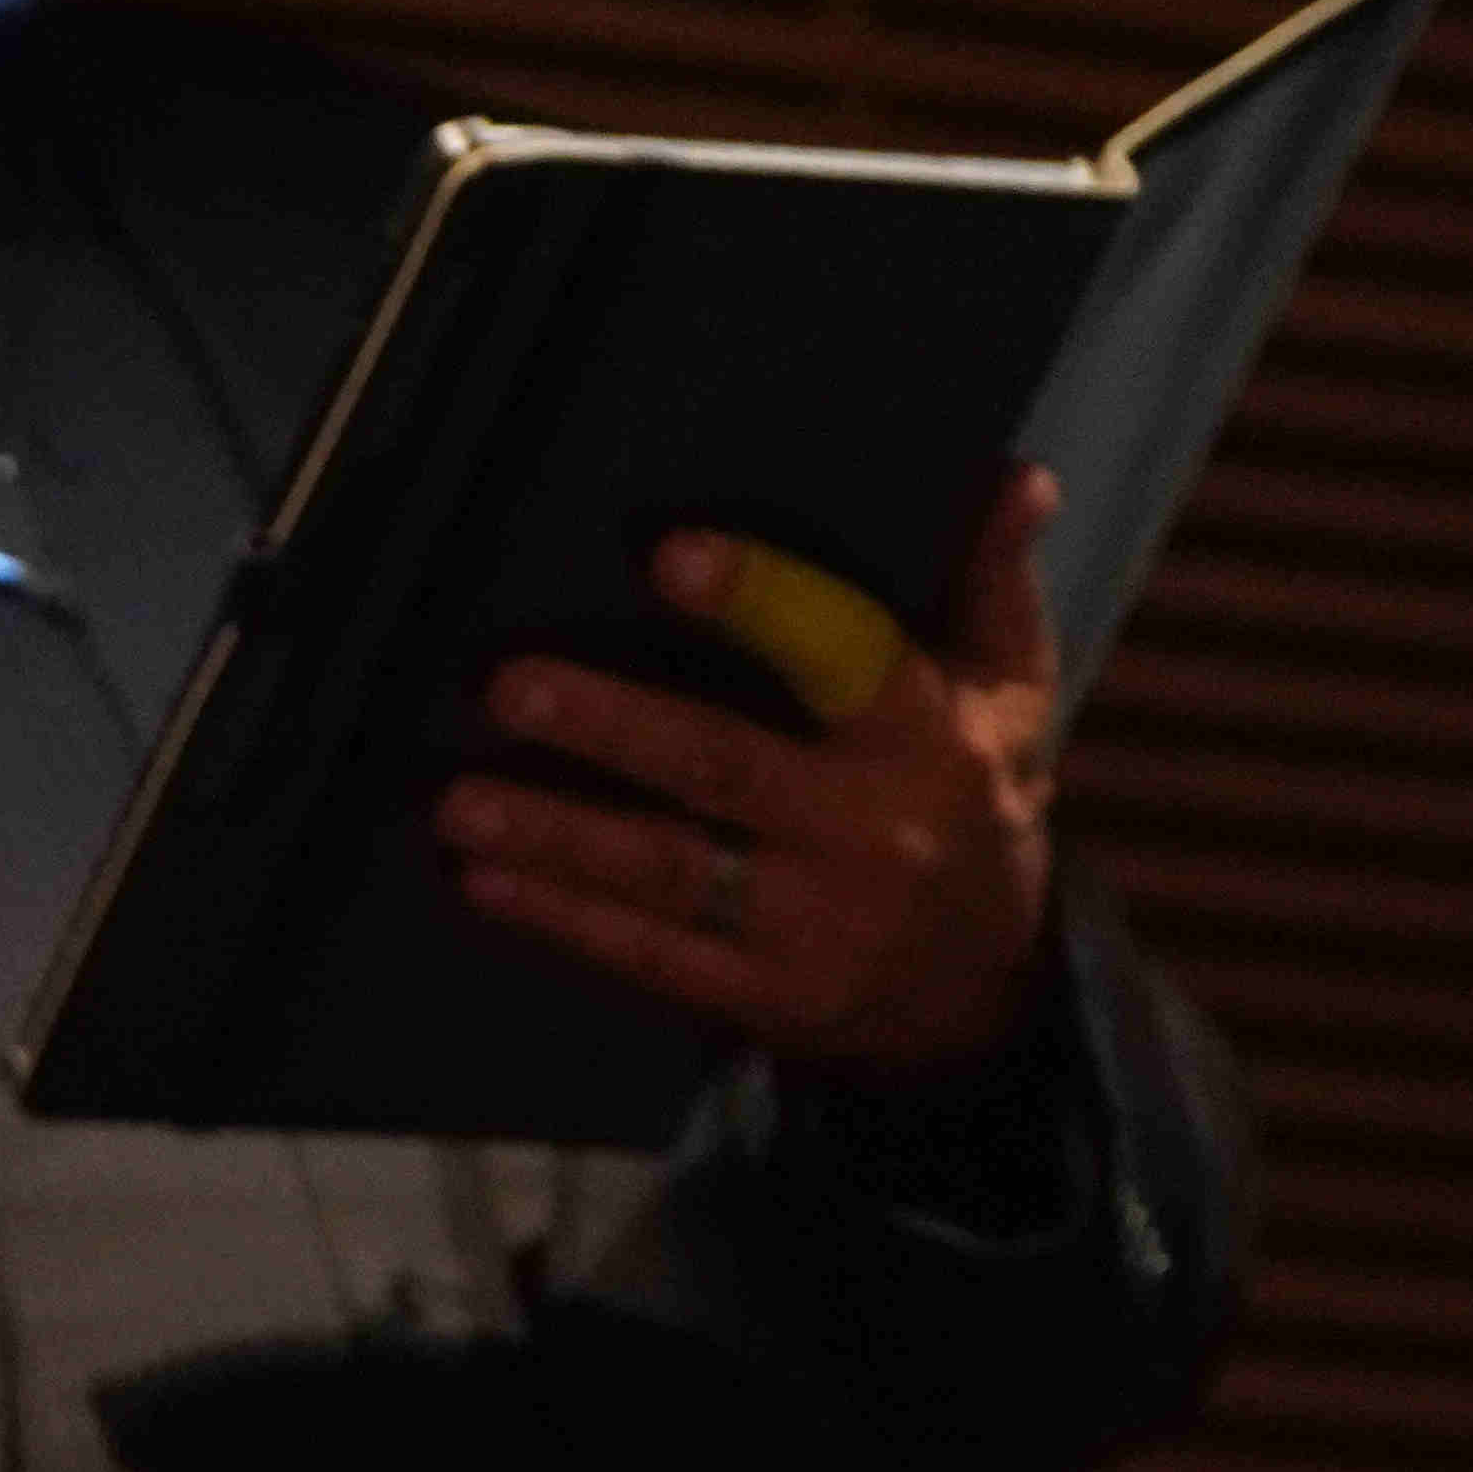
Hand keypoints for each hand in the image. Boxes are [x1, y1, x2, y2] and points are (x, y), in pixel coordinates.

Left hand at [436, 461, 1067, 1083]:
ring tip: (460, 801)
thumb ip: (993, 579)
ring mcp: (816, 928)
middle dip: (613, 728)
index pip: (844, 658)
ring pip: (670, 874)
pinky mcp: (768, 998)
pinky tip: (484, 880)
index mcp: (928, 739)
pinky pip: (653, 958)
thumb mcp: (1008, 691)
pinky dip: (565, 921)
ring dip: (558, 837)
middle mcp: (871, 834)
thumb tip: (1013, 473)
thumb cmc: (974, 793)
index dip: (762, 603)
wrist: (986, 988)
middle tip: (508, 685)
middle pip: (726, 770)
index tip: (670, 552)